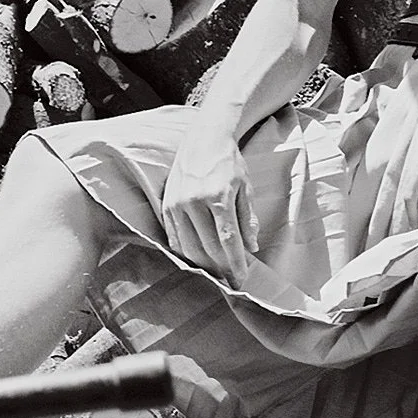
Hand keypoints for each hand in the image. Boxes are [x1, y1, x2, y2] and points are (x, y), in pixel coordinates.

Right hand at [160, 110, 255, 274]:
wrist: (204, 137)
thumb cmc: (229, 162)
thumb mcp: (245, 187)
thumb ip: (248, 219)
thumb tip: (251, 248)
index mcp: (217, 196)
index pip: (227, 240)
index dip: (235, 264)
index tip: (241, 280)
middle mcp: (194, 201)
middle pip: (207, 248)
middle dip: (221, 268)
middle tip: (231, 279)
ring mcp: (177, 204)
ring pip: (188, 247)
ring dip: (203, 264)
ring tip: (216, 271)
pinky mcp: (166, 205)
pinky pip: (174, 238)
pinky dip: (186, 253)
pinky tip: (198, 258)